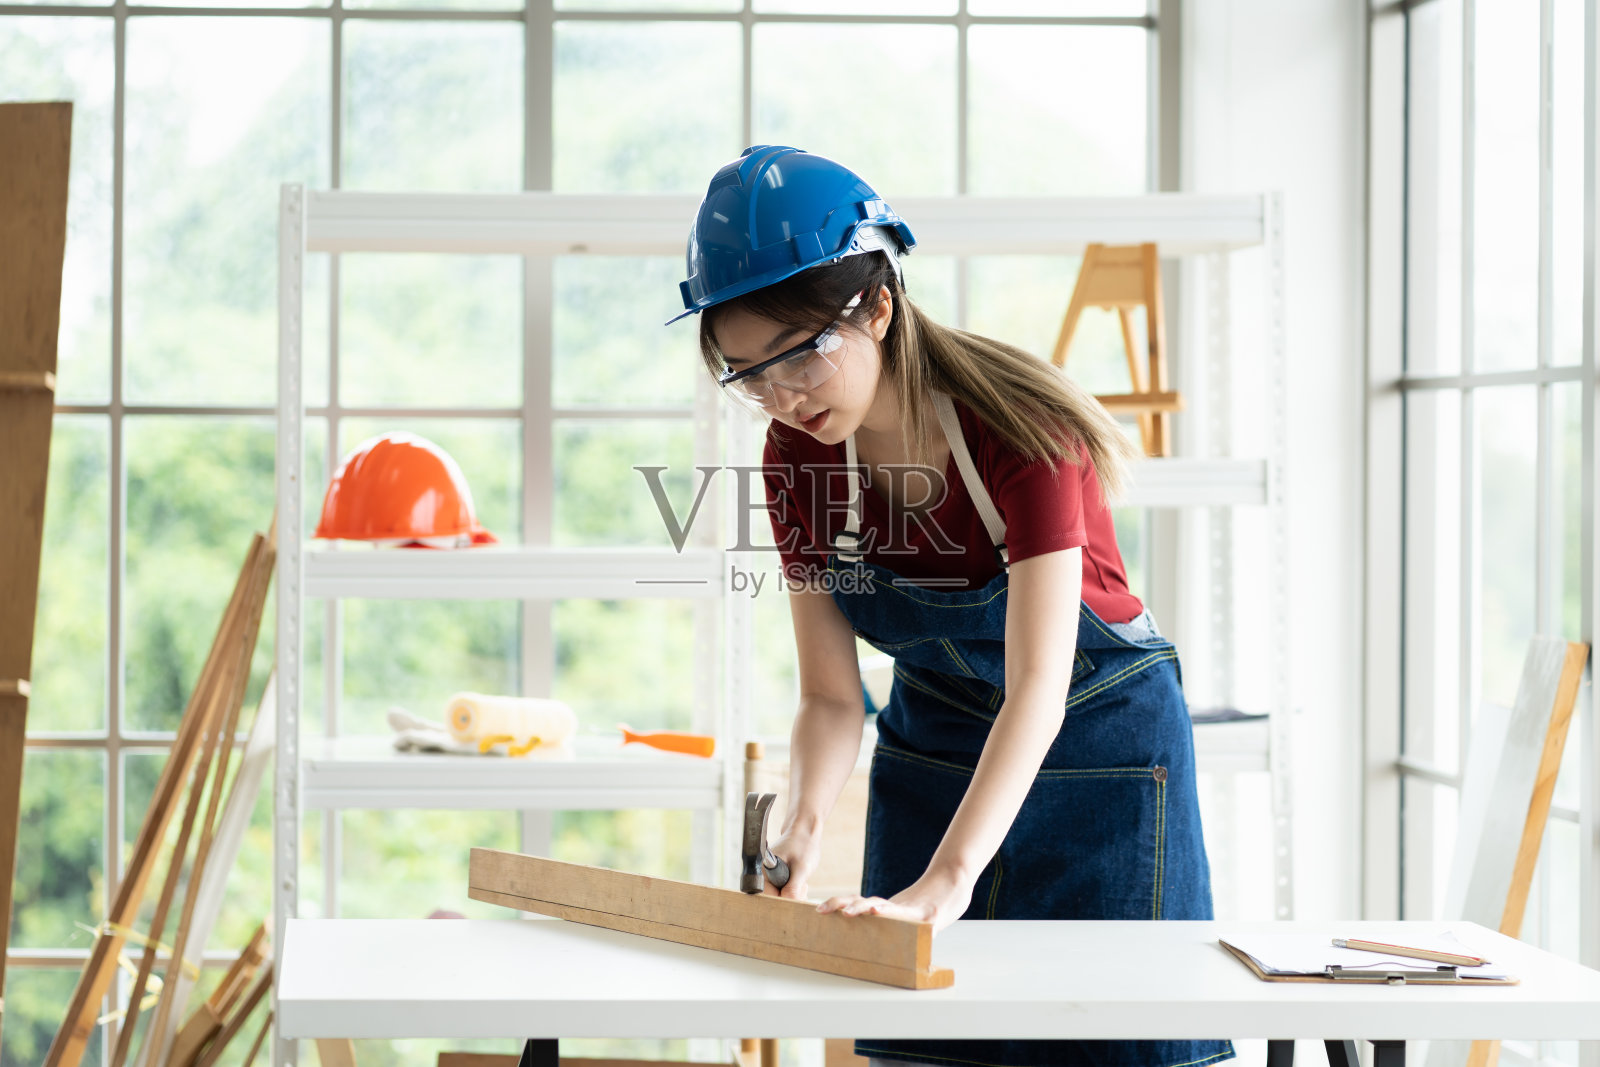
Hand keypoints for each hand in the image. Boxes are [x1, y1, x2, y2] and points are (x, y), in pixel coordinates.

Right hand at [763, 826, 821, 901]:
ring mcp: (768, 879)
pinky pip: (782, 894)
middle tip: (802, 887)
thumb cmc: (803, 845)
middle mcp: (761, 876)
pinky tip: (800, 884)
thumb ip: (793, 887)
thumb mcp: (801, 867)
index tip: (798, 897)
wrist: (805, 833)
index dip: (784, 901)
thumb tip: (788, 903)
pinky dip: (793, 893)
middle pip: (773, 900)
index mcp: (763, 871)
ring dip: (793, 896)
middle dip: (790, 898)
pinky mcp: (775, 880)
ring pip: (780, 898)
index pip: (769, 897)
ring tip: (802, 883)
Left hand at [816, 868, 973, 933]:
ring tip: (847, 913)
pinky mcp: (927, 914)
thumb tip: (878, 948)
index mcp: (887, 909)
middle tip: (820, 911)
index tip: (818, 910)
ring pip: (881, 907)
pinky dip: (891, 912)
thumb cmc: (933, 902)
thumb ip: (895, 925)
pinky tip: (879, 910)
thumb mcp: (910, 917)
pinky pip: (906, 914)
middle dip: (840, 906)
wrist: (955, 879)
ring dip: (862, 908)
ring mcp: (910, 909)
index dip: (839, 907)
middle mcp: (894, 907)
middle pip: (863, 904)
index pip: (859, 906)